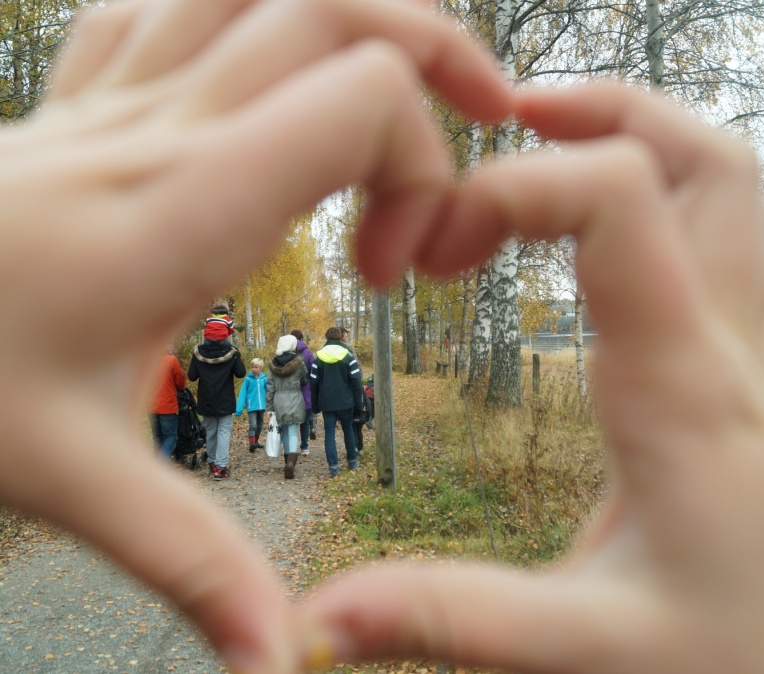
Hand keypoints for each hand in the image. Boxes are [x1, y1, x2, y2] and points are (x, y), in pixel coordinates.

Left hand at [0, 0, 511, 671]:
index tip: (397, 266)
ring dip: (357, 8)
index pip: (356, 98)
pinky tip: (276, 60)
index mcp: (180, 214)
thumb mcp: (76, 483)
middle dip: (432, 57)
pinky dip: (247, 9)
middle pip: (335, 8)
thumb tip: (281, 662)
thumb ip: (196, 561)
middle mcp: (157, 129)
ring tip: (407, 69)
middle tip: (483, 123)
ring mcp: (114, 97)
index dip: (422, 165)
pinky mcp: (82, 95)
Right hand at [303, 84, 763, 673]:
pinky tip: (599, 246)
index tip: (430, 246)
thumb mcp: (586, 651)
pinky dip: (663, 208)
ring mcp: (747, 365)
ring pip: (729, 196)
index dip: (511, 184)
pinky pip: (725, 253)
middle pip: (707, 164)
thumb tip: (312, 619)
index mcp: (681, 394)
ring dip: (642, 144)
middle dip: (602, 114)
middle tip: (504, 121)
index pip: (618, 200)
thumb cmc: (736, 667)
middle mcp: (729, 355)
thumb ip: (451, 618)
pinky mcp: (739, 388)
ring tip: (542, 153)